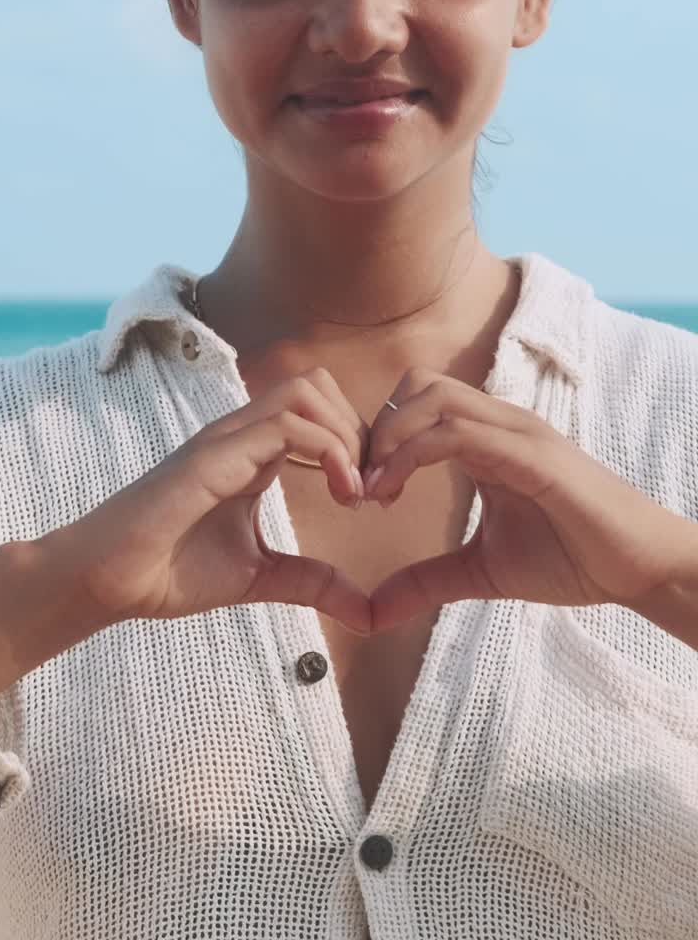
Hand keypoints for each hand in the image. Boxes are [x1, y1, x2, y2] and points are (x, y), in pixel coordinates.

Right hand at [64, 370, 370, 632]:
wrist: (108, 580)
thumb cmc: (171, 571)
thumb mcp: (261, 578)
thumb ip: (312, 583)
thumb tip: (366, 612)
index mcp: (254, 451)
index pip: (320, 409)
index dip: (358, 442)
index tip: (373, 496)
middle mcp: (243, 433)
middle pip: (320, 384)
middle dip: (360, 430)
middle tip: (371, 490)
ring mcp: (228, 437)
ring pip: (307, 390)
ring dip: (346, 435)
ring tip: (354, 491)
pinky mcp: (216, 454)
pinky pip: (286, 423)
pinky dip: (329, 450)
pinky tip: (339, 494)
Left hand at [362, 368, 696, 632]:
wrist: (638, 568)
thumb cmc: (572, 558)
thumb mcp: (482, 571)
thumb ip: (428, 580)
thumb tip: (374, 612)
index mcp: (488, 439)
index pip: (417, 403)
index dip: (378, 438)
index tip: (360, 490)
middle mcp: (500, 423)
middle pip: (417, 385)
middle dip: (376, 430)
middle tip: (360, 487)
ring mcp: (516, 433)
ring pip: (432, 398)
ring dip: (388, 439)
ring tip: (374, 491)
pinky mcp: (531, 454)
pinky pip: (458, 433)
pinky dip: (412, 454)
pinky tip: (393, 493)